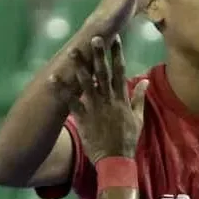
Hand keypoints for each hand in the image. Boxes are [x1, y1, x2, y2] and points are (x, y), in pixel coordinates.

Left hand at [51, 36, 148, 162]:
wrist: (116, 160)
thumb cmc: (128, 139)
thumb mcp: (138, 118)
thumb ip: (140, 98)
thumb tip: (145, 81)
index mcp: (122, 99)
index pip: (120, 72)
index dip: (117, 54)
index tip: (114, 38)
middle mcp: (109, 100)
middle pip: (103, 74)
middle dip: (99, 55)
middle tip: (94, 38)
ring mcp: (96, 109)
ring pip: (86, 84)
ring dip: (79, 67)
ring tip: (72, 52)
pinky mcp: (83, 119)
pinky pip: (71, 102)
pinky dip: (61, 90)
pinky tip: (52, 78)